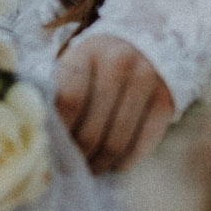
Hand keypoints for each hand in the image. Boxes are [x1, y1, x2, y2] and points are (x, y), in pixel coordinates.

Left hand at [53, 35, 174, 174]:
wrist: (147, 41)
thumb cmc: (98, 62)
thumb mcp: (76, 64)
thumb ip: (59, 94)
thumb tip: (45, 139)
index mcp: (88, 52)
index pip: (69, 101)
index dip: (59, 132)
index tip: (52, 148)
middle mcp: (120, 64)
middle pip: (92, 129)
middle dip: (77, 157)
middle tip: (69, 168)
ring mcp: (146, 82)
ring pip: (116, 143)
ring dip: (99, 164)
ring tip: (88, 169)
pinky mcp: (165, 102)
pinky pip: (141, 146)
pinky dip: (124, 162)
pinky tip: (112, 163)